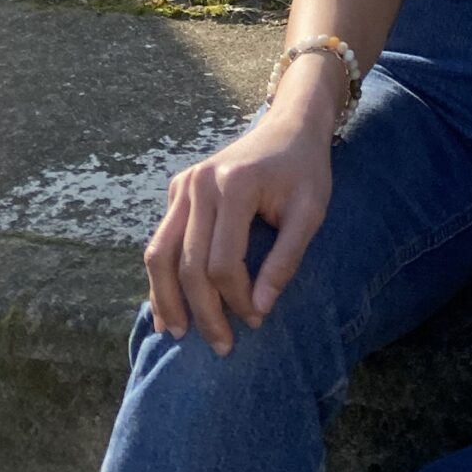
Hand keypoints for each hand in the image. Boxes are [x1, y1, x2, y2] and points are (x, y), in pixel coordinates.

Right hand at [144, 90, 335, 352]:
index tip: (257, 319)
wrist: (290, 125)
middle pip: (188, 264)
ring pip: (160, 255)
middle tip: (221, 346)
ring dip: (167, 300)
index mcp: (235, 185)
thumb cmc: (305, 170)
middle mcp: (201, 183)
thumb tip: (259, 309)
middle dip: (204, 312)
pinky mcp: (178, 187)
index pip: (223, 262)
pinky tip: (167, 307)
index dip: (238, 299)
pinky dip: (160, 277)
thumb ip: (286, 259)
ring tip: (179, 334)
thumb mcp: (311, 211)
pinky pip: (160, 240)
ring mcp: (185, 183)